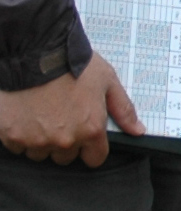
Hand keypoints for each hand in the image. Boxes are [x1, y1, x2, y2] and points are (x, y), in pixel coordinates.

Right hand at [0, 53, 141, 165]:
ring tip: (40, 115)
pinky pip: (16, 146)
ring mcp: (35, 139)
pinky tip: (23, 116)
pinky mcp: (11, 135)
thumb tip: (137, 131)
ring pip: (40, 153)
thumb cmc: (71, 63)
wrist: (32, 51)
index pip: (94, 159)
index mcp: (90, 130)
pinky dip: (18, 135)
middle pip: (65, 157)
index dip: (90, 148)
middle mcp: (64, 140)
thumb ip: (123, 109)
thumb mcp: (107, 81)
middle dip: (64, 143)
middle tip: (59, 119)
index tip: (84, 136)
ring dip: (40, 140)